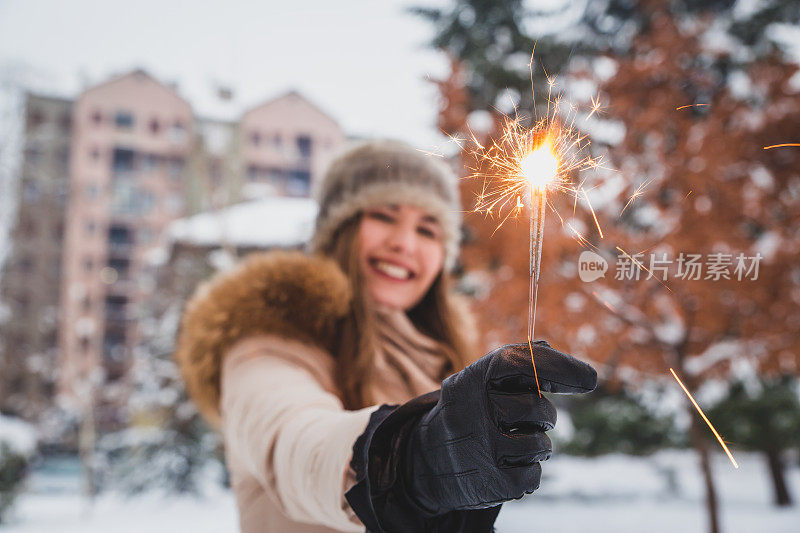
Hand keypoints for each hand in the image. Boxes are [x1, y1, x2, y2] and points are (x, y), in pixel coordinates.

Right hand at [345, 340, 597, 532]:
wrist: (427, 459)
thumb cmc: (469, 410)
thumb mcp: (480, 380)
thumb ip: (514, 363)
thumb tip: (548, 348)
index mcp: (472, 378)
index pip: (518, 362)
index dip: (558, 366)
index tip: (591, 378)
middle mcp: (472, 410)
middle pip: (536, 407)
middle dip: (544, 414)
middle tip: (530, 417)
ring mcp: (480, 447)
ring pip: (540, 444)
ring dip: (538, 444)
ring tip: (515, 441)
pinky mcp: (490, 481)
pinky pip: (533, 475)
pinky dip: (528, 471)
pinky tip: (507, 464)